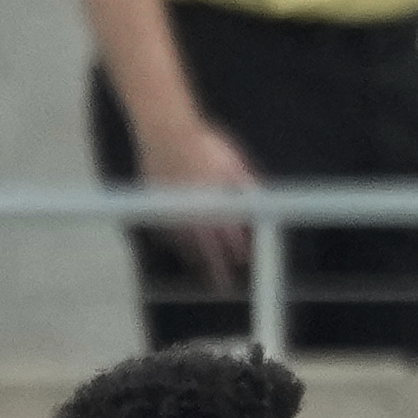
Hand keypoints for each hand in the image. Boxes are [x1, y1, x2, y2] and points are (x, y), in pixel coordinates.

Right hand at [135, 111, 259, 290]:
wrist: (166, 130)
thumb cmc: (204, 143)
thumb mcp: (235, 163)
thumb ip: (248, 185)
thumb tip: (262, 202)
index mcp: (217, 205)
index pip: (231, 238)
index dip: (238, 251)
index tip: (243, 262)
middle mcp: (194, 212)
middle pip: (208, 250)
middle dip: (217, 268)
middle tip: (222, 286)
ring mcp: (172, 208)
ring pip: (184, 242)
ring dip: (194, 257)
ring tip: (201, 267)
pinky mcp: (154, 200)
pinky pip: (162, 227)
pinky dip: (171, 239)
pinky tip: (176, 246)